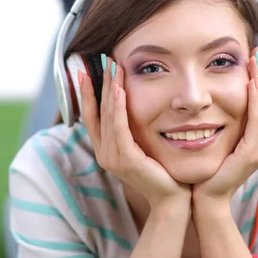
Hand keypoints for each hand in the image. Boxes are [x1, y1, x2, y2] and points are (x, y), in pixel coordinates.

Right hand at [78, 57, 191, 209]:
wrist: (172, 198)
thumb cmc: (162, 171)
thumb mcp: (143, 146)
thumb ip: (133, 129)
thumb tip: (130, 104)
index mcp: (106, 150)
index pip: (91, 116)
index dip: (86, 93)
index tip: (84, 71)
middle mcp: (104, 153)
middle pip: (98, 111)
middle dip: (100, 83)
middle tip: (103, 59)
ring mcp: (112, 157)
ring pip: (108, 116)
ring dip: (110, 89)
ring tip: (112, 67)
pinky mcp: (126, 160)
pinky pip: (119, 128)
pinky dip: (118, 108)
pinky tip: (120, 91)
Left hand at [192, 47, 257, 205]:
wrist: (206, 198)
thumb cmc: (207, 170)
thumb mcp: (217, 140)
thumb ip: (220, 123)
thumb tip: (210, 101)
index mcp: (256, 137)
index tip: (251, 56)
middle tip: (257, 50)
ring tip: (255, 60)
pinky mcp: (252, 153)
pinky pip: (256, 121)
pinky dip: (255, 101)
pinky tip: (251, 84)